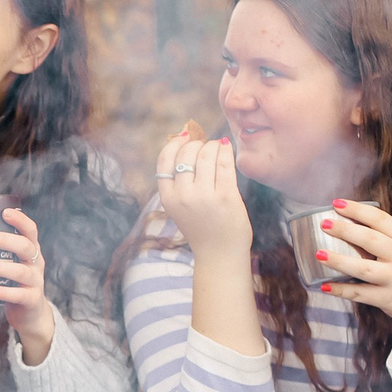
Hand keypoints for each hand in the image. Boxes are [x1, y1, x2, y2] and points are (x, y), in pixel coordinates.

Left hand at [0, 208, 55, 363]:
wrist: (30, 314)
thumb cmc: (12, 284)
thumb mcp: (8, 265)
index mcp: (31, 250)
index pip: (30, 230)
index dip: (20, 220)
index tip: (4, 212)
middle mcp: (36, 263)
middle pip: (25, 247)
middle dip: (3, 240)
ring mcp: (35, 282)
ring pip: (20, 271)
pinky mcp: (31, 300)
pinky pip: (18, 295)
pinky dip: (1, 292)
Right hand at [154, 129, 249, 263]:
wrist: (219, 254)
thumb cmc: (202, 226)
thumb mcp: (180, 206)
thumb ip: (179, 180)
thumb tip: (184, 139)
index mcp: (168, 198)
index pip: (165, 159)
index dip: (175, 142)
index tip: (186, 137)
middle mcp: (183, 196)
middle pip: (187, 153)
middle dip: (197, 143)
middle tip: (206, 148)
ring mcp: (204, 196)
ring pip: (206, 154)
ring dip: (213, 145)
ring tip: (218, 149)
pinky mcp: (225, 196)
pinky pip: (224, 163)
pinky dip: (225, 151)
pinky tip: (226, 148)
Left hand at [311, 200, 391, 358]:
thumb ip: (381, 238)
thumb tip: (343, 222)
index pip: (381, 220)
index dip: (358, 210)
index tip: (337, 203)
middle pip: (371, 241)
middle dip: (346, 230)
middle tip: (325, 224)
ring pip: (364, 269)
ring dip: (340, 261)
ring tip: (319, 254)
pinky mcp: (387, 299)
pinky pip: (360, 294)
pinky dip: (342, 290)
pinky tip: (325, 286)